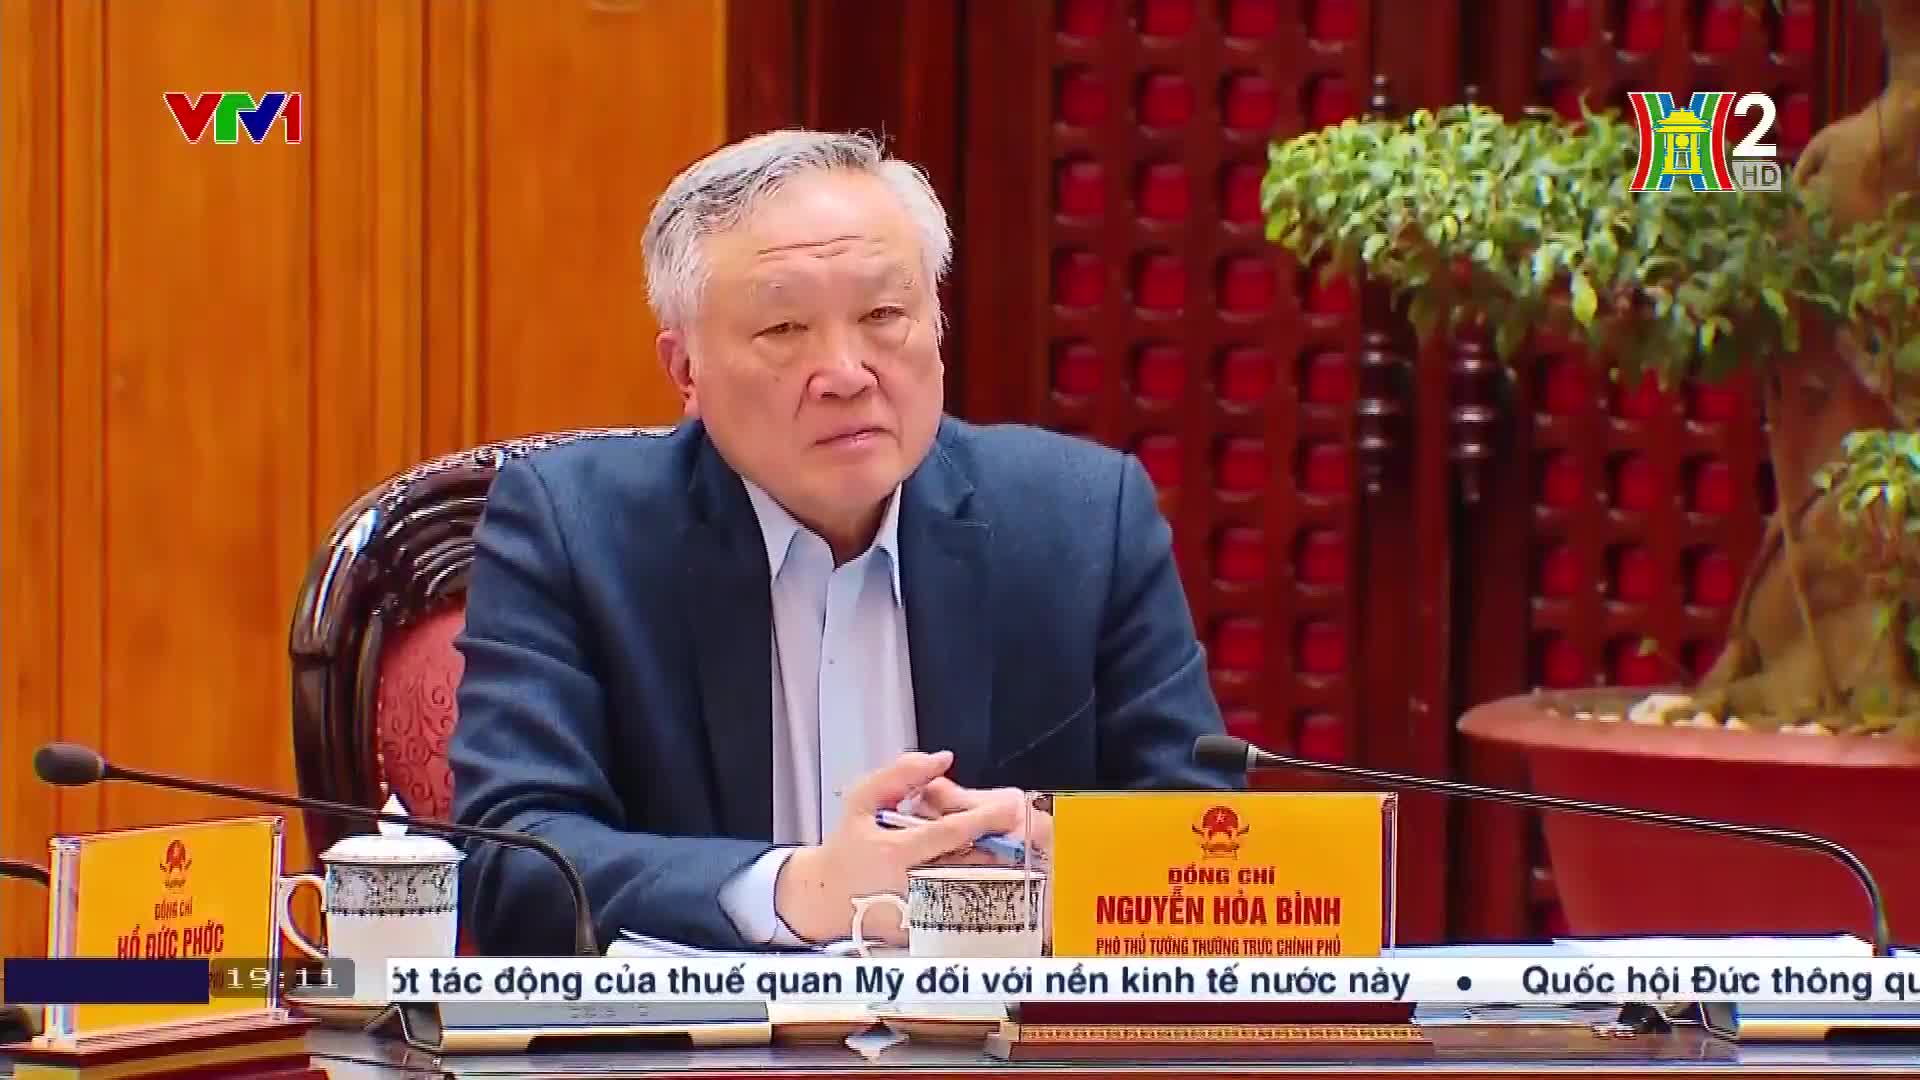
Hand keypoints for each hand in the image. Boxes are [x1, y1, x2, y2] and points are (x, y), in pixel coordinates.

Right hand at [773, 751, 1025, 945]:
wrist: (825, 900)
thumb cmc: (847, 846)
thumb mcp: (861, 800)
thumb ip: (900, 775)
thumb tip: (942, 759)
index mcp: (895, 852)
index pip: (948, 833)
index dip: (984, 818)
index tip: (1013, 806)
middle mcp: (910, 887)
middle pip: (970, 865)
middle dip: (1004, 847)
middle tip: (1031, 831)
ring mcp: (920, 915)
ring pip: (973, 892)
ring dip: (1001, 872)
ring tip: (1020, 854)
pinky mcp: (925, 935)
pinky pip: (964, 913)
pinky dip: (985, 896)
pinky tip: (998, 881)